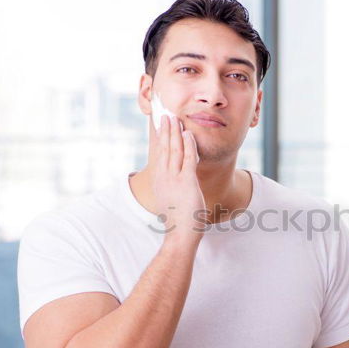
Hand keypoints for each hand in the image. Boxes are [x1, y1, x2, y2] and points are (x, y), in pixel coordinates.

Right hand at [150, 115, 207, 244]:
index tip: (160, 123)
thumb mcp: (171, 198)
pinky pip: (188, 159)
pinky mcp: (186, 182)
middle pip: (165, 147)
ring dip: (175, 132)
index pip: (160, 153)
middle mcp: (164, 177)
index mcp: (160, 179)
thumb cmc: (179, 219)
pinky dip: (188, 145)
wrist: (181, 234)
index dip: (161, 137)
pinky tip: (188, 134)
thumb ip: (172, 186)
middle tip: (166, 113)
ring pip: (174, 150)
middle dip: (166, 129)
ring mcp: (174, 179)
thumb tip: (174, 181)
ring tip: (175, 118)